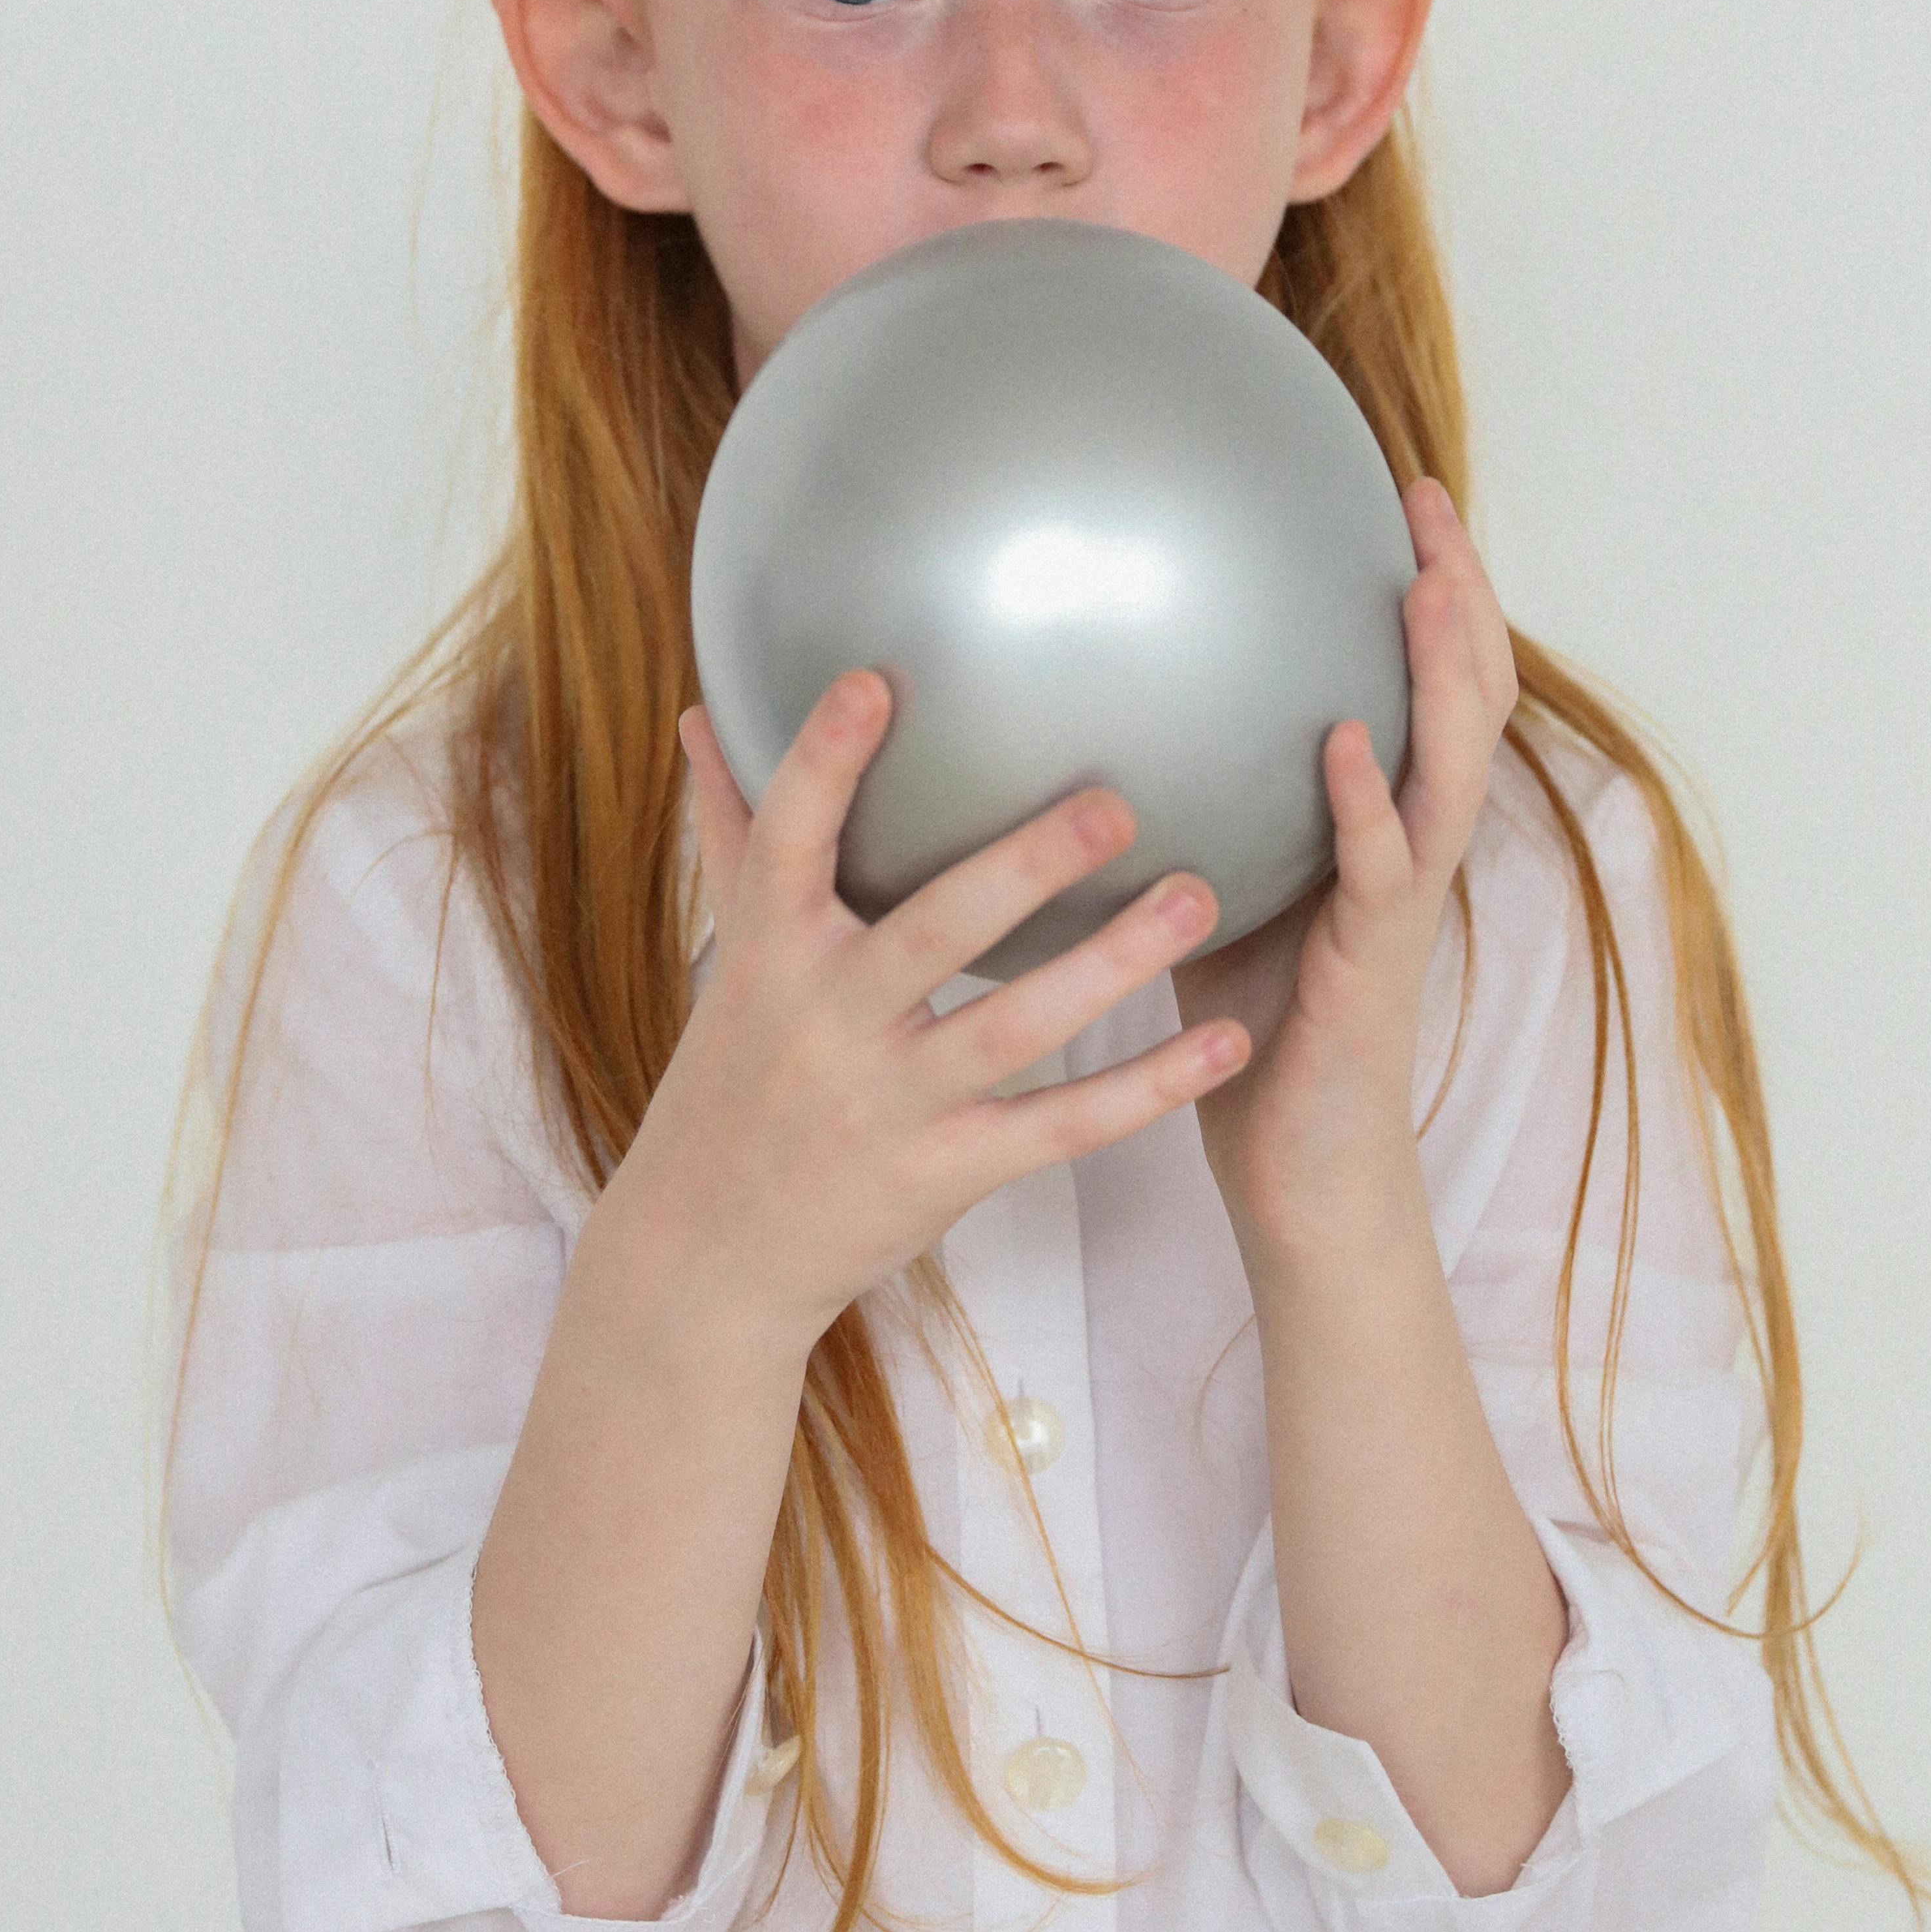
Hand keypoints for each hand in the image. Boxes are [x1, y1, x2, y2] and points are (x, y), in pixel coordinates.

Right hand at [627, 669, 1251, 1356]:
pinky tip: (1226, 1046)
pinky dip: (1146, 1090)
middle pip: (932, 931)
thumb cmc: (733, 1079)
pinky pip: (1059, 1128)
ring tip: (1199, 897)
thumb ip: (734, 832)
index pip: (788, 841)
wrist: (709, 1251)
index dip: (825, 763)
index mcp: (770, 953)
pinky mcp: (945, 1173)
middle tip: (1115, 802)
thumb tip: (704, 709)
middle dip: (1022, 866)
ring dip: (1112, 965)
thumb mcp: (733, 959)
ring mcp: (889, 1104)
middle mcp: (829, 1023)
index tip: (875, 680)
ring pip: (1013, 1028)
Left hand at [1171, 481, 1520, 1252]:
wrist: (1296, 1167)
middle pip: (1469, 700)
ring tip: (1423, 587)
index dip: (1434, 591)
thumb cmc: (1253, 1028)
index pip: (1429, 685)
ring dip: (1442, 676)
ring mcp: (1402, 906)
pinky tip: (1336, 740)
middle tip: (1428, 501)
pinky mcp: (1372, 965)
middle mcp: (1412, 850)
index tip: (1403, 494)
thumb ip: (1201, 799)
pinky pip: (1379, 870)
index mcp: (1385, 824)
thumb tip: (1108, 710)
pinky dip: (1363, 800)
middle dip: (1458, 596)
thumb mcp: (1220, 881)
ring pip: (1450, 768)